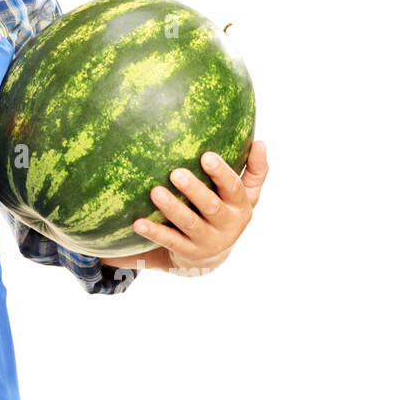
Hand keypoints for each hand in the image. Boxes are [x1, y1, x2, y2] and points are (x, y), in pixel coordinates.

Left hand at [130, 140, 268, 274]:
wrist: (212, 256)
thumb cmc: (225, 211)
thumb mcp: (244, 195)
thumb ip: (255, 170)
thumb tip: (261, 142)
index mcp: (241, 206)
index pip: (234, 188)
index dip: (221, 173)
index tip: (206, 156)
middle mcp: (228, 225)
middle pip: (211, 206)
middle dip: (194, 190)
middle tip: (176, 173)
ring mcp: (208, 241)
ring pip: (190, 224)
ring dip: (173, 208)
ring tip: (155, 192)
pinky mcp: (189, 253)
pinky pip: (170, 241)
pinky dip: (155, 232)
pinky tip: (138, 223)